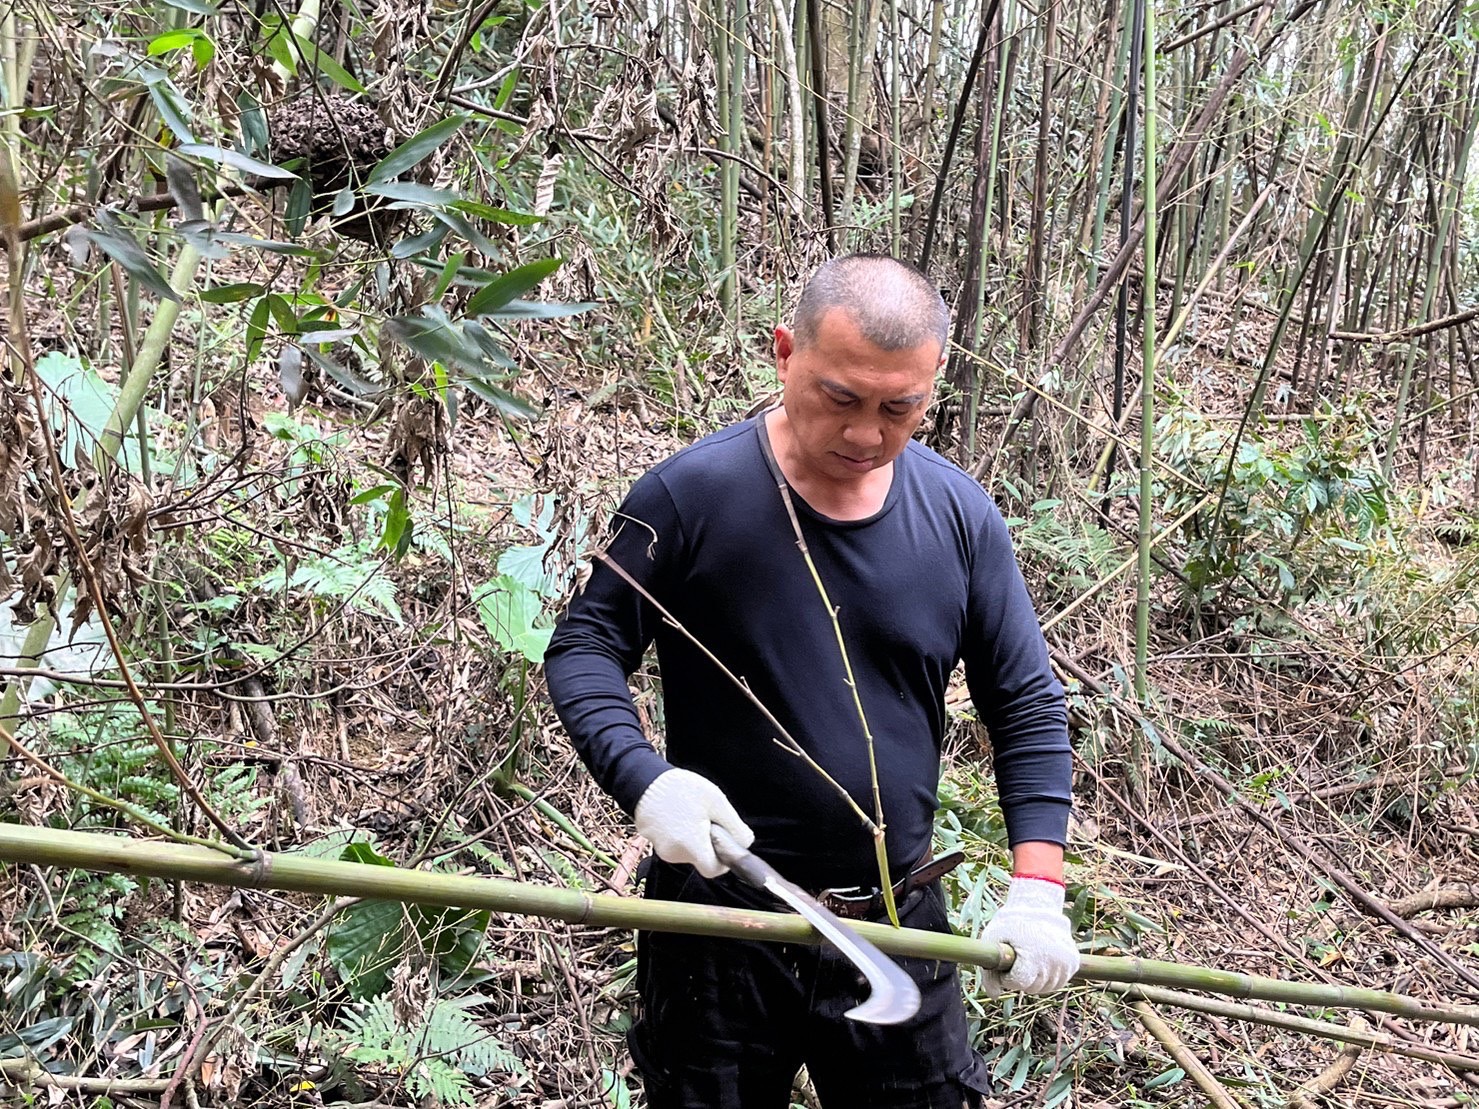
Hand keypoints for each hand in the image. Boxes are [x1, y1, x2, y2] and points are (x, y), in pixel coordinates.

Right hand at [634, 768, 754, 877]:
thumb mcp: (716, 802)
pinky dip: (679, 833)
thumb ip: (734, 826)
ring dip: (692, 837)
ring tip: (689, 812)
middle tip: (706, 818)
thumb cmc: (681, 789)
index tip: (724, 843)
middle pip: (700, 859)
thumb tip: (746, 842)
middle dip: (707, 843)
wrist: (644, 780)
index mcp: (692, 845)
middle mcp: (675, 853)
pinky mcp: (653, 841)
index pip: (713, 870)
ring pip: (687, 851)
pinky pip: (673, 844)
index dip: (723, 860)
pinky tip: (677, 813)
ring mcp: (662, 849)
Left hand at [981, 876, 1078, 995]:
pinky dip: (1050, 976)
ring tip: (1030, 959)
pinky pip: (1059, 981)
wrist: (1038, 906)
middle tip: (1019, 958)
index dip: (1008, 976)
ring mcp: (1066, 962)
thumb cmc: (1011, 923)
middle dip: (1022, 978)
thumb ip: (990, 971)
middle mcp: (1052, 961)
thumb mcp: (993, 940)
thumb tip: (994, 996)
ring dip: (1036, 979)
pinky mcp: (1074, 962)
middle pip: (1032, 987)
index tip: (1007, 962)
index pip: (1018, 983)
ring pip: (1047, 987)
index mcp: (1032, 955)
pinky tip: (1042, 961)